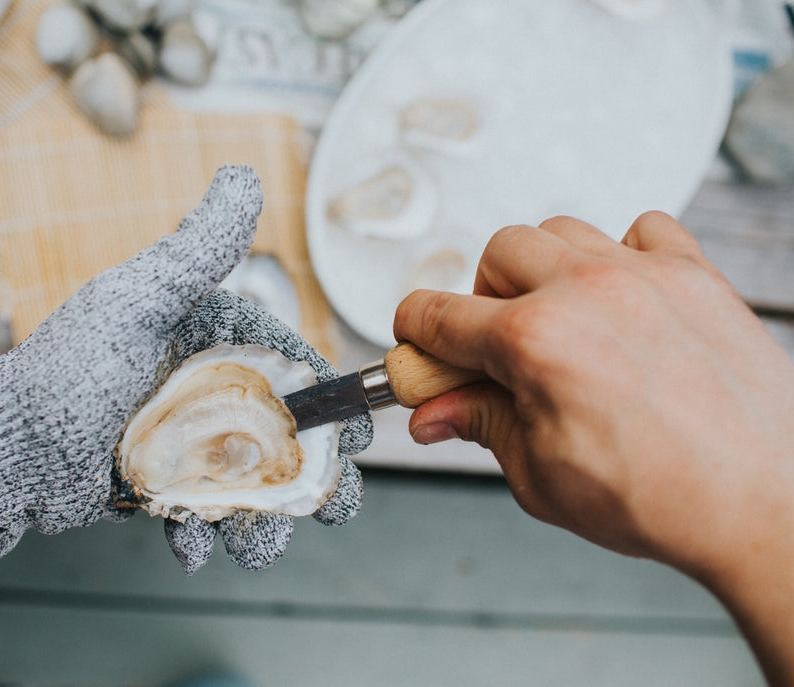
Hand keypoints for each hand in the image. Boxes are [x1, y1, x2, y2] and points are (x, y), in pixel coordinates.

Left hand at [0, 165, 369, 576]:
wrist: (1, 453)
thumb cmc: (67, 371)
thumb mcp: (137, 304)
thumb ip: (197, 250)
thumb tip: (244, 173)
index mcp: (210, 339)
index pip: (291, 366)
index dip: (329, 403)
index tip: (354, 438)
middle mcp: (204, 387)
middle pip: (283, 434)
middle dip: (310, 478)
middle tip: (332, 511)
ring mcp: (184, 441)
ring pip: (248, 484)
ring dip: (261, 522)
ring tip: (253, 551)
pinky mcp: (161, 485)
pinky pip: (201, 513)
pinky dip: (202, 534)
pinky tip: (187, 547)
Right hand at [393, 212, 793, 578]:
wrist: (766, 507)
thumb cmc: (662, 502)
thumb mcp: (539, 476)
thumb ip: (480, 425)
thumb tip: (434, 412)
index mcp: (535, 343)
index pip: (438, 315)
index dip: (414, 332)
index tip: (417, 343)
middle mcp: (586, 293)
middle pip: (496, 253)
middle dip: (483, 297)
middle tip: (500, 345)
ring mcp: (645, 276)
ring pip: (560, 231)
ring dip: (544, 270)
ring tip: (561, 320)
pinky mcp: (696, 276)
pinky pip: (643, 227)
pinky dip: (620, 253)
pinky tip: (622, 300)